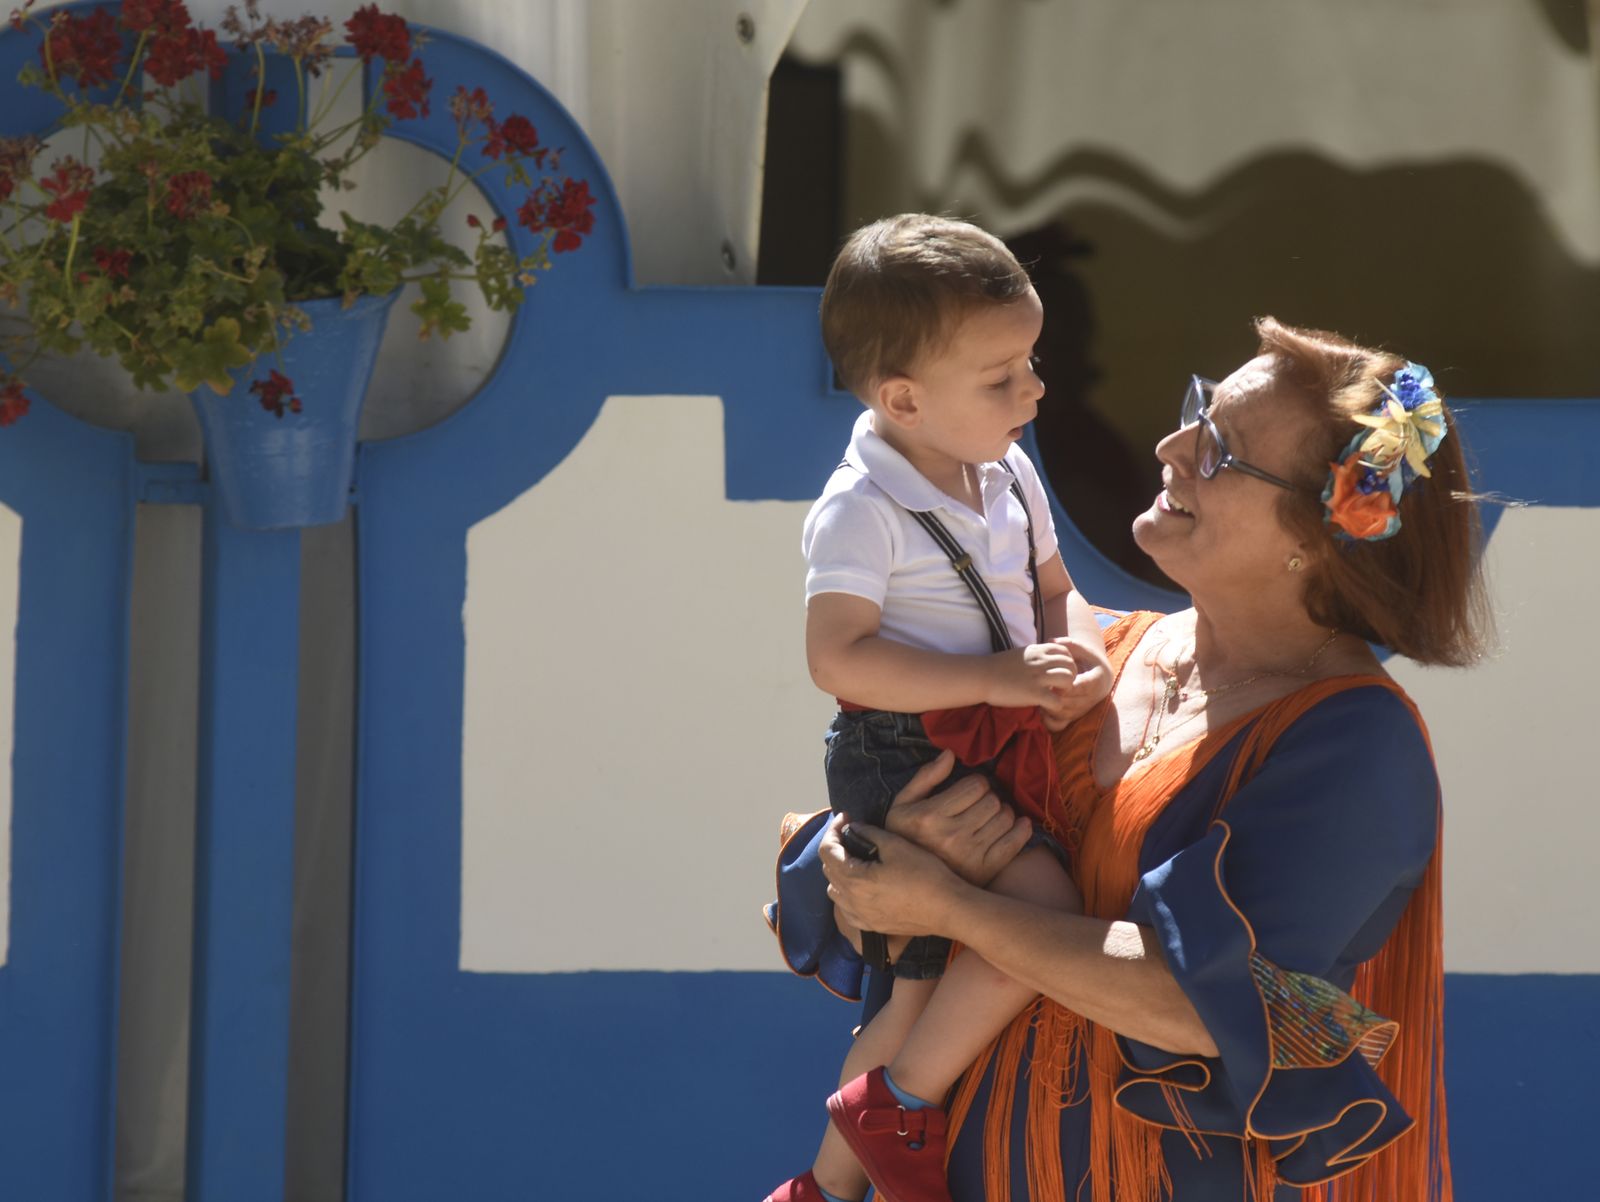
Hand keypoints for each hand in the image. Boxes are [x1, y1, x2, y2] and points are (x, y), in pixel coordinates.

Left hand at [822, 814, 967, 938]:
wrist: (948, 909)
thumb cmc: (925, 875)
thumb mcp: (897, 846)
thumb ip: (870, 834)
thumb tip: (854, 828)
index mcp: (855, 879)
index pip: (827, 851)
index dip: (833, 830)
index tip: (846, 818)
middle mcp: (851, 901)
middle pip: (828, 870)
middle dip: (835, 848)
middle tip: (851, 833)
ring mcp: (861, 917)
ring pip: (835, 891)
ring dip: (839, 872)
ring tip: (855, 859)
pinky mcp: (872, 926)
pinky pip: (847, 909)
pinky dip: (847, 894)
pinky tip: (861, 886)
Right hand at [883, 749, 1030, 884]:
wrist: (910, 883)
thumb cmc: (906, 837)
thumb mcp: (903, 804)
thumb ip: (926, 777)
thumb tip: (950, 754)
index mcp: (930, 816)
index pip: (975, 786)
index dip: (977, 783)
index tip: (971, 790)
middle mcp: (951, 836)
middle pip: (992, 801)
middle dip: (989, 797)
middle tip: (981, 804)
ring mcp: (970, 855)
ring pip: (1005, 818)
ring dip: (1002, 812)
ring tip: (990, 816)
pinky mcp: (985, 870)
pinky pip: (1015, 842)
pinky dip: (1021, 829)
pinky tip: (1016, 825)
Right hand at [987, 641, 1076, 709]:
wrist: (981, 676)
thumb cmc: (997, 666)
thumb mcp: (1020, 653)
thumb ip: (1036, 655)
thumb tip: (1045, 658)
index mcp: (1038, 650)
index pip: (1066, 651)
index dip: (1067, 662)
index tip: (1058, 672)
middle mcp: (1041, 662)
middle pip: (1071, 665)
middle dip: (1070, 677)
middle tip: (1059, 686)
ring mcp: (1038, 678)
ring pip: (1069, 679)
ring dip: (1066, 690)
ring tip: (1055, 695)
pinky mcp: (1034, 694)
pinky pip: (1057, 701)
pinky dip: (1056, 706)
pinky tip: (1046, 706)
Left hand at [1037, 636, 1112, 730]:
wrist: (1099, 676)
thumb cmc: (1088, 660)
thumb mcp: (1082, 649)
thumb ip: (1068, 644)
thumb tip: (1051, 641)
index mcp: (1097, 681)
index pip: (1082, 687)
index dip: (1066, 685)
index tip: (1053, 680)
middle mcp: (1092, 699)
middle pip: (1071, 704)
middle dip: (1054, 698)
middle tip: (1040, 689)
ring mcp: (1083, 710)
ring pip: (1064, 715)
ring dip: (1049, 708)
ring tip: (1038, 697)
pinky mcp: (1074, 717)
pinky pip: (1060, 725)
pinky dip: (1049, 721)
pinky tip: (1041, 708)